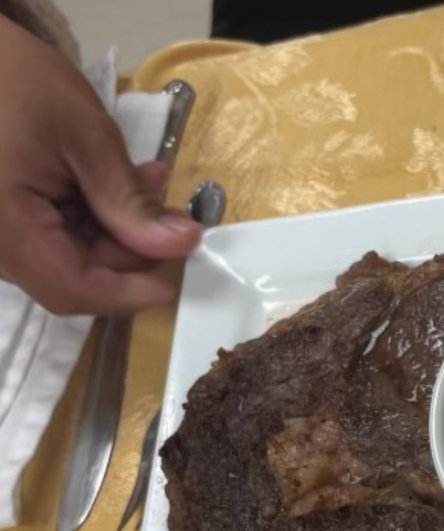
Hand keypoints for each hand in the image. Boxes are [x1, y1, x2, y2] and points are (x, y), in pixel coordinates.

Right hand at [0, 15, 200, 313]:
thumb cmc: (15, 79)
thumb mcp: (85, 137)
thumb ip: (130, 201)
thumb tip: (182, 244)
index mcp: (2, 227)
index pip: (72, 290)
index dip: (130, 293)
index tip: (177, 281)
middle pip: (73, 276)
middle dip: (132, 251)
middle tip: (176, 215)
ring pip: (66, 257)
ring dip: (117, 230)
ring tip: (149, 181)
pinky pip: (48, 235)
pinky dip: (90, 217)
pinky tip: (115, 181)